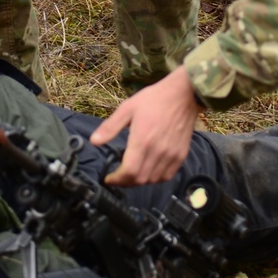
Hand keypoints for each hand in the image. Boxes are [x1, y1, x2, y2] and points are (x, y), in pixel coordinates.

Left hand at [89, 64, 200, 186]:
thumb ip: (110, 127)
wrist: (183, 94)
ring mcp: (171, 155)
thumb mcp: (127, 108)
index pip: (129, 171)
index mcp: (143, 140)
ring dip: (139, 181)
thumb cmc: (153, 99)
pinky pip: (167, 176)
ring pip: (153, 180)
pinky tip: (148, 171)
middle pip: (140, 179)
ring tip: (131, 174)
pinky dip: (155, 178)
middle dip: (125, 182)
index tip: (109, 178)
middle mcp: (158, 151)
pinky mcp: (181, 155)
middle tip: (117, 177)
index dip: (117, 179)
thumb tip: (94, 141)